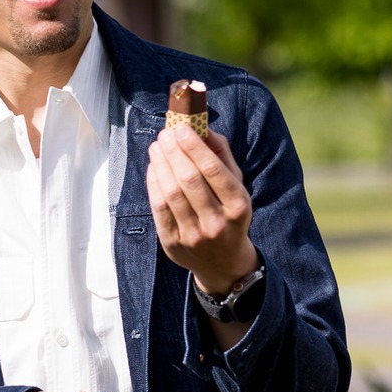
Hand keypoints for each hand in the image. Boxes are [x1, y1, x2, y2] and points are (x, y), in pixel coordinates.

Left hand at [146, 123, 254, 295]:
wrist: (223, 263)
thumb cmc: (229, 215)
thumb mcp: (236, 187)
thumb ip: (222, 157)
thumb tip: (202, 128)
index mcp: (238, 206)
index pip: (213, 171)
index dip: (194, 146)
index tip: (181, 129)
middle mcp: (217, 223)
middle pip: (189, 180)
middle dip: (174, 152)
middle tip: (164, 134)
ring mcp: (193, 236)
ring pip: (171, 193)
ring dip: (160, 165)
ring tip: (156, 147)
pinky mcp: (173, 244)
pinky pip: (159, 208)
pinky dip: (153, 184)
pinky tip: (153, 168)